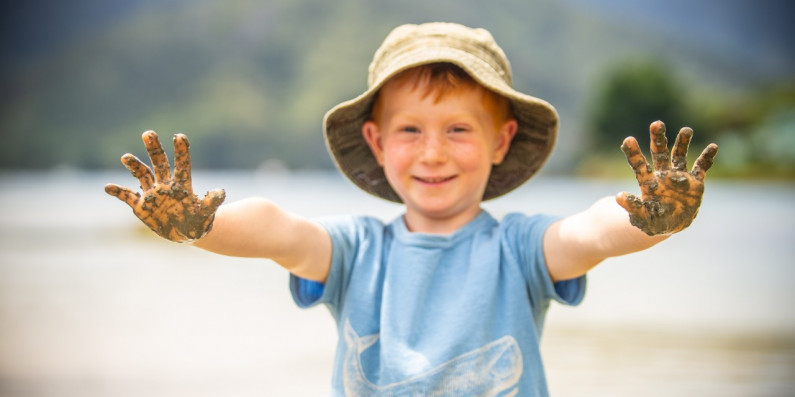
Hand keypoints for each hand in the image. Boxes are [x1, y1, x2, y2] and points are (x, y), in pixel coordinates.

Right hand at [105, 131, 225, 242]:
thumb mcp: (205, 214)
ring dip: (134, 166)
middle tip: (148, 133)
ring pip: (142, 175)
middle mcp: (166, 185)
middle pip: (159, 163)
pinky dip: (118, 192)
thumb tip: (221, 192)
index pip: (182, 165)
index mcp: (182, 185)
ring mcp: (152, 194)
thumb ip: (211, 203)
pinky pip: (127, 196)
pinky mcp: (141, 206)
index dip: (181, 151)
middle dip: (154, 149)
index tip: (179, 136)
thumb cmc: (198, 222)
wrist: (185, 234)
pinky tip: (108, 187)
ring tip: (126, 157)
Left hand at [616, 121, 717, 235]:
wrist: (672, 224)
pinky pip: (702, 167)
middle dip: (658, 138)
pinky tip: (713, 146)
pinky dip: (707, 158)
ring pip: (680, 155)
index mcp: (648, 181)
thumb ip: (632, 207)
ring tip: (686, 130)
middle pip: (659, 152)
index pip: (638, 164)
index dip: (633, 153)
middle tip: (656, 123)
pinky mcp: (695, 182)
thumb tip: (618, 196)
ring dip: (683, 143)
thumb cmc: (653, 221)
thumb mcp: (641, 217)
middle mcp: (662, 174)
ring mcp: (679, 177)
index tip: (627, 140)